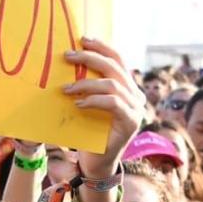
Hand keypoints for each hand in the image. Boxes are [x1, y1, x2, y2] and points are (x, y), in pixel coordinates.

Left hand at [61, 38, 145, 172]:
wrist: (96, 162)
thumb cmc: (88, 131)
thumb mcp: (87, 102)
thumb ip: (88, 85)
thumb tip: (70, 61)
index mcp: (128, 87)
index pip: (118, 59)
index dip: (102, 47)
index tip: (83, 39)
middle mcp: (136, 95)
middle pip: (115, 67)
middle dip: (90, 58)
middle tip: (68, 56)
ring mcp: (136, 108)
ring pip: (112, 84)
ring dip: (86, 83)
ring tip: (67, 88)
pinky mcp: (131, 122)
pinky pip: (113, 103)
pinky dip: (94, 100)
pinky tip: (78, 104)